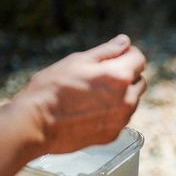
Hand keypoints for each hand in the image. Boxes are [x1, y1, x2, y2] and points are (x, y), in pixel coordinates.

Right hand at [15, 34, 145, 154]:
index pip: (139, 59)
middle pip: (139, 80)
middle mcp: (127, 99)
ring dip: (121, 95)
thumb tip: (125, 41)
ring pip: (132, 101)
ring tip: (93, 95)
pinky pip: (121, 118)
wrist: (36, 124)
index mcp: (120, 76)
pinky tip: (91, 110)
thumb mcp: (78, 61)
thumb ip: (107, 51)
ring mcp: (122, 119)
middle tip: (101, 76)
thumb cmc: (52, 89)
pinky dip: (112, 112)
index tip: (116, 56)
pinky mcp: (113, 134)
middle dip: (126, 75)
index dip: (127, 54)